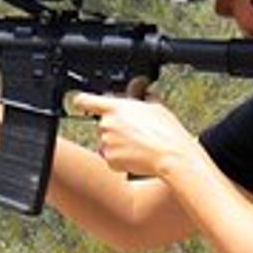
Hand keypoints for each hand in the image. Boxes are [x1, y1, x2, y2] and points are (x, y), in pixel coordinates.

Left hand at [69, 92, 198, 179]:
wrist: (171, 156)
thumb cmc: (166, 132)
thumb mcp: (156, 106)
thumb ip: (142, 97)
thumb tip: (143, 91)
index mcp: (115, 108)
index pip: (85, 101)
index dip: (82, 102)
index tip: (81, 103)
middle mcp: (107, 125)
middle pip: (103, 124)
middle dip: (115, 127)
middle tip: (135, 131)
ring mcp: (107, 144)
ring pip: (107, 141)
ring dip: (118, 143)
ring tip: (139, 144)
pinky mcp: (111, 161)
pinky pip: (112, 157)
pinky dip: (121, 157)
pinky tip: (137, 155)